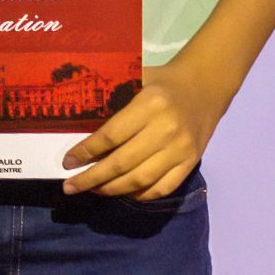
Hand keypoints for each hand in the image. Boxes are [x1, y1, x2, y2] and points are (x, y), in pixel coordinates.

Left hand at [60, 62, 222, 198]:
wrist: (206, 85)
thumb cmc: (164, 82)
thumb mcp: (138, 79)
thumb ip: (113, 99)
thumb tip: (78, 126)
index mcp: (150, 104)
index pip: (111, 136)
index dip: (86, 152)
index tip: (68, 163)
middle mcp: (166, 129)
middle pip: (122, 163)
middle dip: (91, 178)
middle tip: (71, 186)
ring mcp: (181, 150)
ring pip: (139, 180)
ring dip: (111, 189)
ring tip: (92, 190)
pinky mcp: (191, 163)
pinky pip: (161, 188)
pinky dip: (139, 195)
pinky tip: (122, 192)